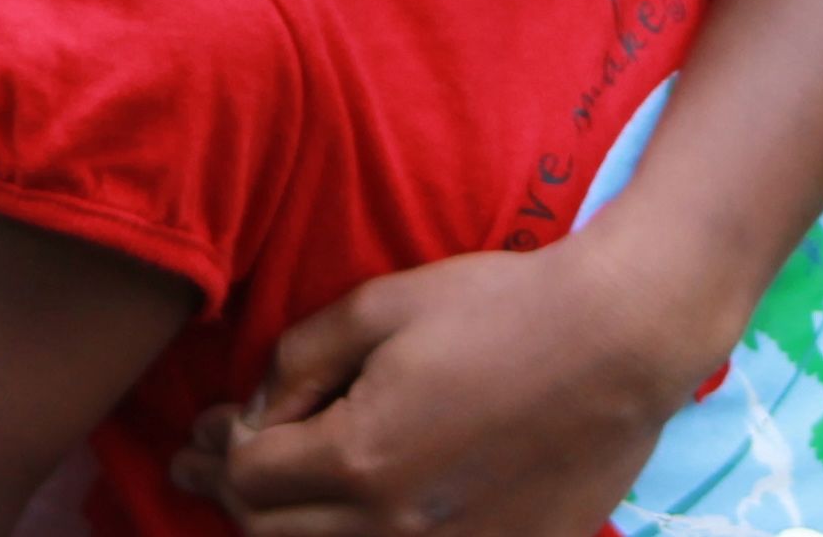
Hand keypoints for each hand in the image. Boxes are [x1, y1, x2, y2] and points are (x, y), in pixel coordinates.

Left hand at [171, 236, 721, 536]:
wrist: (617, 342)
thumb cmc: (497, 309)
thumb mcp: (377, 309)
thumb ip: (297, 361)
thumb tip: (253, 411)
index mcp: (362, 459)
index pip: (249, 477)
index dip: (215, 450)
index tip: (205, 430)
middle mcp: (397, 526)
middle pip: (274, 535)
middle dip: (232, 496)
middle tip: (207, 468)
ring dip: (287, 529)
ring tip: (267, 500)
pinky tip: (350, 517)